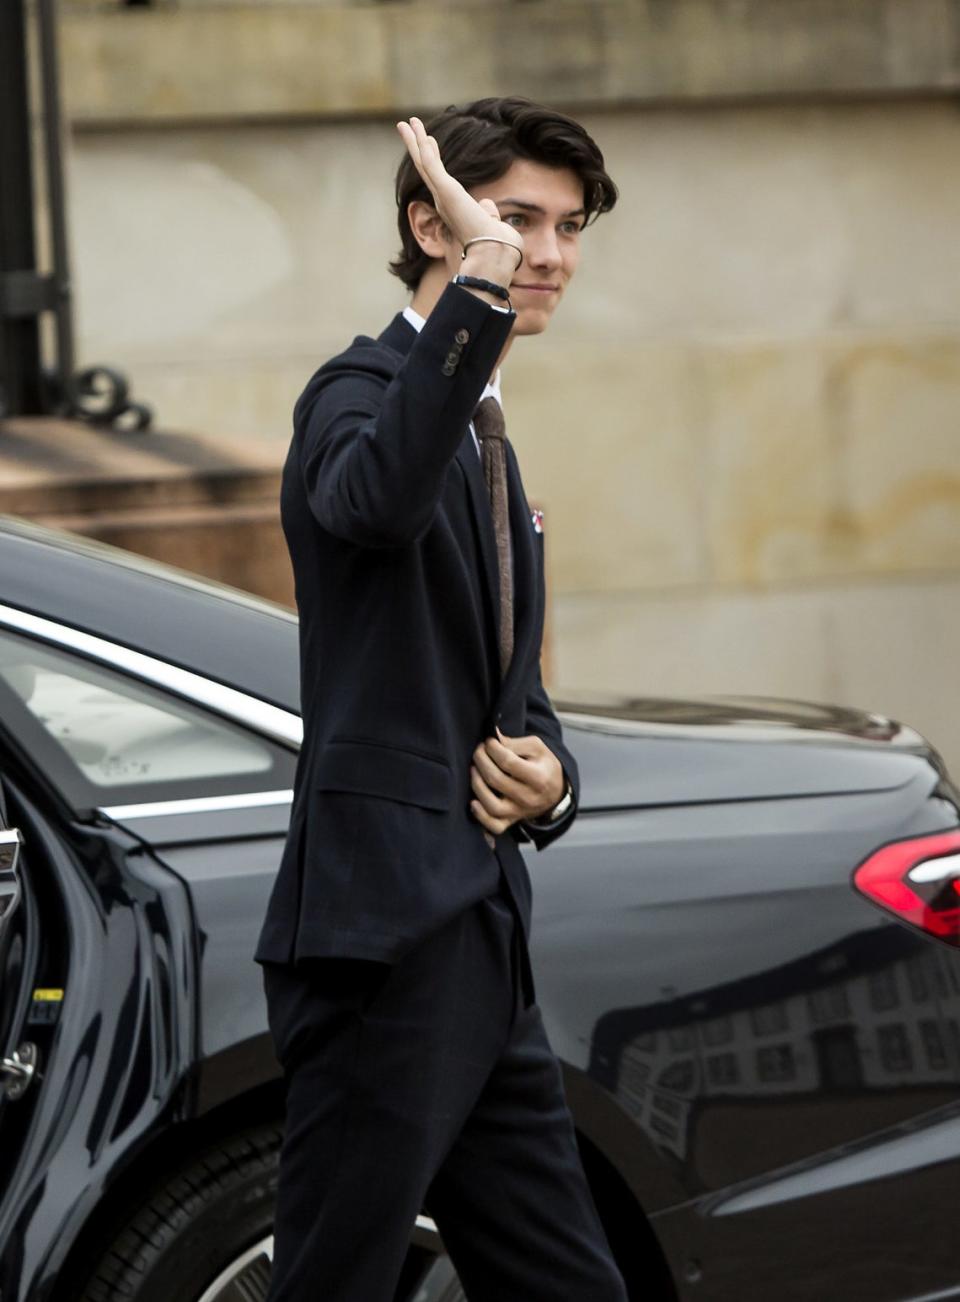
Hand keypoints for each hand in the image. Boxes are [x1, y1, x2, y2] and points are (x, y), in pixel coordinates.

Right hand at [396, 117, 522, 269]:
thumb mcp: (491, 224)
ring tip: (406, 121)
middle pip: (425, 167)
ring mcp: (442, 195)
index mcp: (453, 206)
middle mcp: (443, 200)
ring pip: (424, 162)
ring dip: (415, 140)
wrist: (493, 254)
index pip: (439, 177)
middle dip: (416, 145)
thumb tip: (489, 207)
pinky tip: (418, 130)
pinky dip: (423, 146)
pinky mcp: (446, 191)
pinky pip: (430, 164)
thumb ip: (488, 213)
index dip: (433, 157)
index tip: (430, 141)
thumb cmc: (495, 245)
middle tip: (407, 127)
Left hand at [470, 729, 564, 835]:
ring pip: (492, 805)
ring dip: (477, 785)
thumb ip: (515, 743)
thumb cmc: (544, 766)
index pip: (508, 762)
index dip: (493, 749)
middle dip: (481, 761)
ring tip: (474, 769)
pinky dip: (481, 816)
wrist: (556, 792)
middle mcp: (529, 798)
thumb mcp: (537, 748)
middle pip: (496, 780)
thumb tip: (493, 737)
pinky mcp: (511, 821)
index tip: (489, 741)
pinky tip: (474, 802)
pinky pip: (494, 826)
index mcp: (538, 777)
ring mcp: (519, 812)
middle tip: (479, 750)